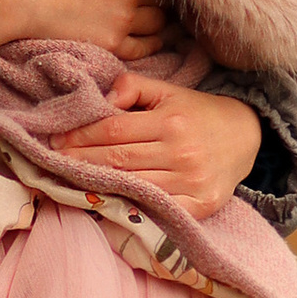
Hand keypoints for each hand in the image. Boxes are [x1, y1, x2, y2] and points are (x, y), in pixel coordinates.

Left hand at [56, 73, 262, 216]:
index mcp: (171, 122)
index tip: (55, 140)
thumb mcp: (168, 91)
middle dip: (80, 162)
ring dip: (97, 186)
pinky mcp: (200, 207)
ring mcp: (192, 183)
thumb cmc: (197, 113)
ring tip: (68, 181)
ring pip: (132, 187)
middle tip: (50, 162)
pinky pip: (157, 210)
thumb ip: (133, 86)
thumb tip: (103, 100)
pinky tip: (105, 204)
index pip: (113, 130)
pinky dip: (130, 208)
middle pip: (118, 161)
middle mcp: (182, 154)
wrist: (246, 137)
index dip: (81, 136)